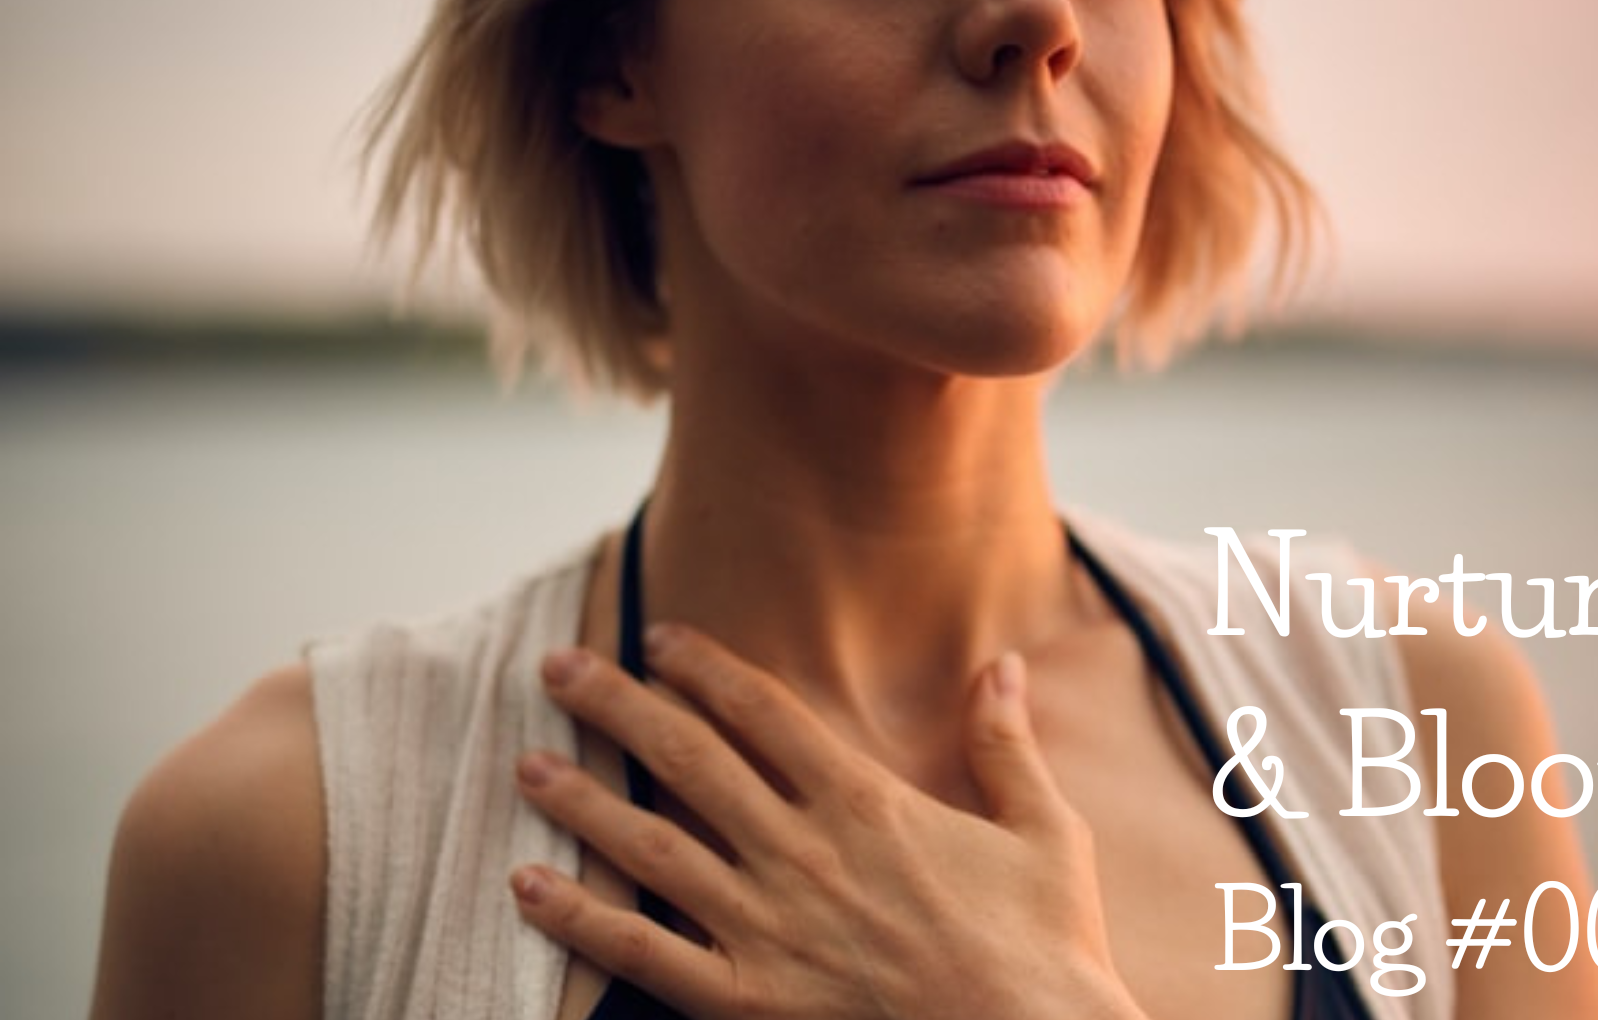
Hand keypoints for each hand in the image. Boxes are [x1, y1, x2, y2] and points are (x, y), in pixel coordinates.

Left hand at [510, 625, 1146, 1019]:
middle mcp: (803, 853)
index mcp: (865, 804)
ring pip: (653, 847)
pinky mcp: (751, 1001)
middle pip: (689, 760)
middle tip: (558, 669)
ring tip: (527, 765)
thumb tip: (1001, 663)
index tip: (657, 636)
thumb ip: (1007, 743)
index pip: (763, 712)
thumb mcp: (1044, 831)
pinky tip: (527, 888)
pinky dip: (582, 921)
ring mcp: (769, 929)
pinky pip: (646, 956)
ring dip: (583, 801)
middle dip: (618, 706)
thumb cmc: (1047, 946)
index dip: (703, 668)